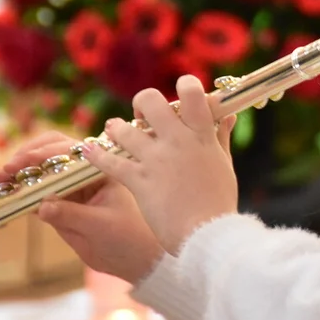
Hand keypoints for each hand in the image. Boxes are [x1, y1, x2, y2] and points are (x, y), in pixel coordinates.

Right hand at [0, 127, 165, 283]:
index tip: (18, 166)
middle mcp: (81, 172)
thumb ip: (71, 215)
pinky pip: (32, 195)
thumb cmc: (128, 237)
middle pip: (46, 156)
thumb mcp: (101, 226)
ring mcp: (67, 187)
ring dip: (9, 176)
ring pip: (35, 174)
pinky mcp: (57, 204)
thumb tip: (41, 206)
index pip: (67, 152)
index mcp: (99, 168)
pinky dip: (13, 194)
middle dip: (20, 161)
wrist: (134, 260)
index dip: (41, 156)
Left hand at [83, 74, 239, 254]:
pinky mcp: (140, 180)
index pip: (192, 93)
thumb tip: (229, 116)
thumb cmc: (219, 201)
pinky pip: (111, 162)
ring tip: (114, 130)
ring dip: (117, 128)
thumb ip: (221, 137)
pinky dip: (98, 155)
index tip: (180, 92)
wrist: (207, 234)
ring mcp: (157, 160)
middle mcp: (177, 141)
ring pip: (126, 130)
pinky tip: (90, 151)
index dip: (185, 85)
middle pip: (152, 102)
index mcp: (202, 135)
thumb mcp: (224, 165)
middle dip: (143, 102)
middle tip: (141, 114)